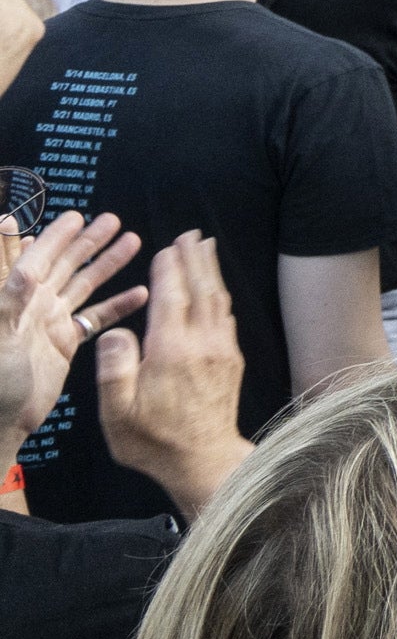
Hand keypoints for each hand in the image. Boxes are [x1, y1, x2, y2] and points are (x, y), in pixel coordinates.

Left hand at [0, 212, 145, 457]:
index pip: (35, 258)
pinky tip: (140, 294)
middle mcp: (32, 305)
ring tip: (134, 242)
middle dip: (87, 242)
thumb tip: (25, 256)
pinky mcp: (65, 343)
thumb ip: (11, 295)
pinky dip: (117, 305)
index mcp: (14, 297)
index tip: (75, 216)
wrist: (1, 422)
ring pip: (83, 285)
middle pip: (63, 265)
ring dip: (107, 264)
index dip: (54, 237)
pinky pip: (95, 318)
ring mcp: (50, 323)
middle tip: (113, 220)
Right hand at [94, 231, 250, 510]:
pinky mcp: (232, 360)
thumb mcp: (118, 412)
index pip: (172, 299)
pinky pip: (226, 317)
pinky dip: (220, 295)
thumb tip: (117, 331)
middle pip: (201, 291)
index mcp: (171, 352)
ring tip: (207, 247)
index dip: (170, 270)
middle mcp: (202, 344)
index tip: (168, 247)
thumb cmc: (153, 440)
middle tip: (192, 234)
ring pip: (218, 300)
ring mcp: (222, 351)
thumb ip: (115, 369)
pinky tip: (216, 290)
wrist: (204, 461)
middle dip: (196, 259)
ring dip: (212, 272)